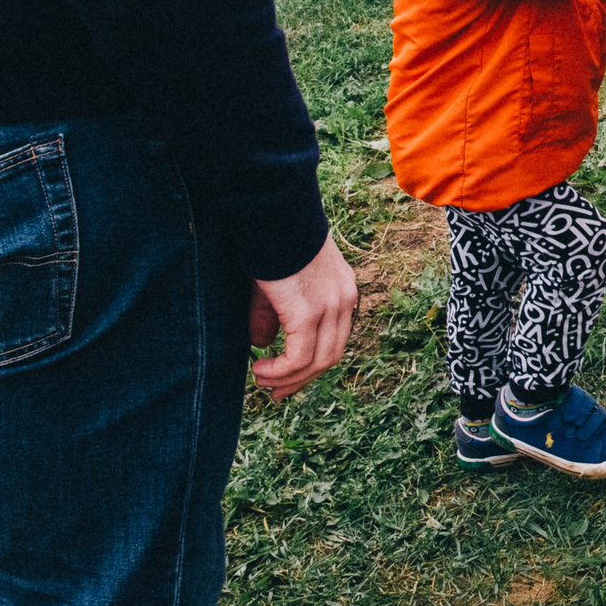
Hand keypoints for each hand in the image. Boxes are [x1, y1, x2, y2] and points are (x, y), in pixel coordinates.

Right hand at [249, 236, 356, 400]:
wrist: (274, 214)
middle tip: (273, 391)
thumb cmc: (272, 243)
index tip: (286, 379)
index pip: (336, 340)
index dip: (311, 365)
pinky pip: (299, 357)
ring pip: (317, 362)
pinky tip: (260, 367)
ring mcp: (330, 307)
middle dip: (301, 379)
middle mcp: (344, 300)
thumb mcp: (277, 285)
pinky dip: (280, 370)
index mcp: (342, 291)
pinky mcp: (308, 312)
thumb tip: (262, 345)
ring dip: (287, 378)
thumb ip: (272, 315)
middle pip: (331, 356)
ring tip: (261, 378)